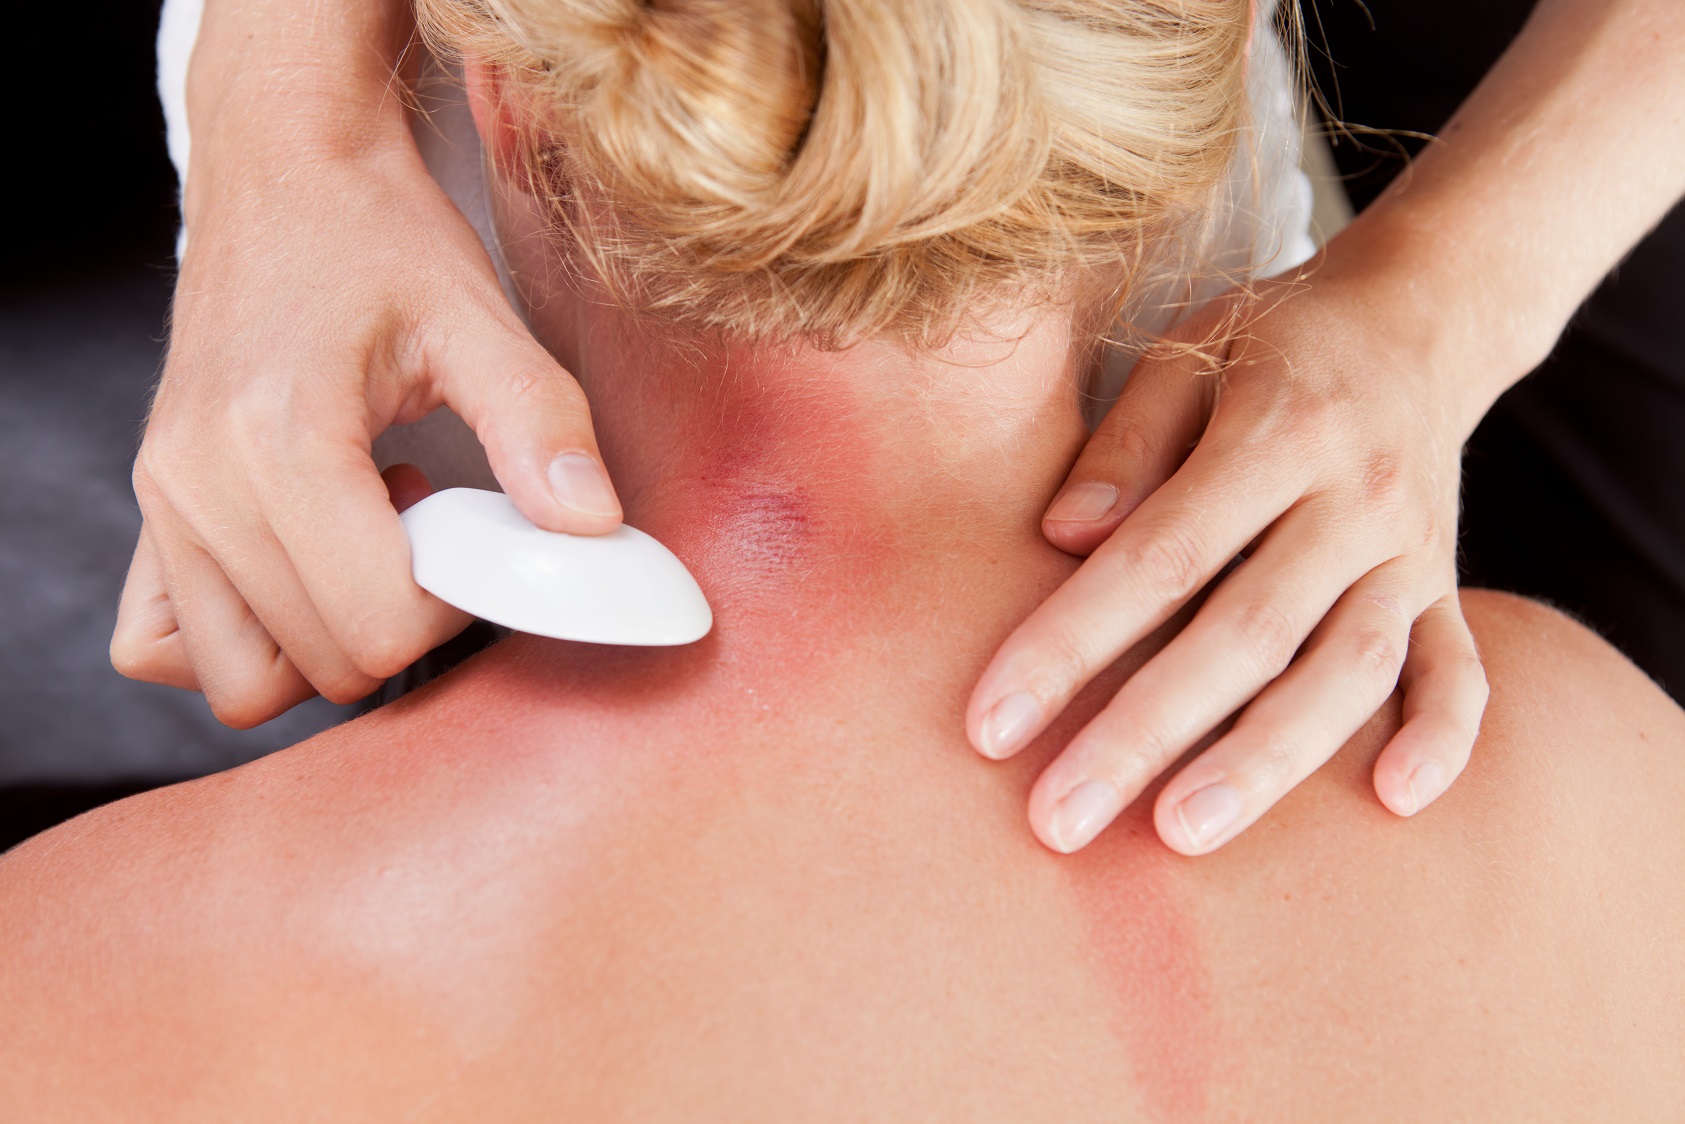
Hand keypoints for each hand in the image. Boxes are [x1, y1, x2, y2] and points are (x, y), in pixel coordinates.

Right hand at [110, 140, 619, 727]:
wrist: (284, 172)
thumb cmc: (375, 236)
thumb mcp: (478, 315)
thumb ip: (540, 424)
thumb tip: (593, 530)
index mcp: (278, 439)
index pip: (377, 627)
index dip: (456, 607)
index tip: (478, 537)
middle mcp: (198, 485)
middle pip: (323, 664)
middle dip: (403, 623)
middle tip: (433, 530)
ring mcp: (163, 504)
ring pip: (241, 681)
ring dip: (326, 643)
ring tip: (369, 543)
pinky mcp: (152, 510)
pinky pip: (167, 647)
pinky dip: (245, 641)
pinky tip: (305, 566)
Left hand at [967, 261, 1489, 854]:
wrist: (1424, 315)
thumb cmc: (1271, 341)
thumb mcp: (1189, 349)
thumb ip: (1125, 442)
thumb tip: (1061, 536)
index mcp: (1279, 429)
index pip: (1160, 555)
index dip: (1072, 642)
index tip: (992, 724)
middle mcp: (1356, 497)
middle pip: (1246, 633)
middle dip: (1146, 733)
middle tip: (1059, 821)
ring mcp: (1413, 550)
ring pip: (1348, 669)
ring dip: (1267, 759)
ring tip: (1181, 834)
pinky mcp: (1447, 586)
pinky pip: (1461, 669)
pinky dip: (1442, 736)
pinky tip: (1393, 802)